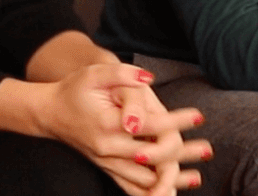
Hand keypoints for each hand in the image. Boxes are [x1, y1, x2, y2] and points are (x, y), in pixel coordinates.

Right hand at [39, 64, 208, 194]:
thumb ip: (123, 74)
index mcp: (109, 123)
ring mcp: (107, 163)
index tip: (198, 116)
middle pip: (153, 157)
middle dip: (183, 153)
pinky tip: (172, 192)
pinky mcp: (107, 169)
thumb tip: (148, 79)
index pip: (150, 125)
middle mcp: (108, 149)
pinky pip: (131, 189)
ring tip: (197, 177)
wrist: (50, 114)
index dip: (177, 121)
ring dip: (173, 179)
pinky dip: (153, 192)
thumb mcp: (97, 73)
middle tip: (208, 148)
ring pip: (144, 179)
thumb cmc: (75, 90)